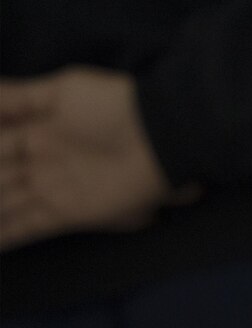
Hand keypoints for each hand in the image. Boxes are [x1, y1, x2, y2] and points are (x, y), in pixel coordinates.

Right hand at [0, 67, 179, 250]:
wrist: (159, 133)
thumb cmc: (111, 105)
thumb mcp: (62, 90)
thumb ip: (17, 96)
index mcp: (36, 131)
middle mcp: (39, 163)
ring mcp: (51, 189)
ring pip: (5, 205)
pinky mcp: (67, 214)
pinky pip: (26, 228)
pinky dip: (4, 237)